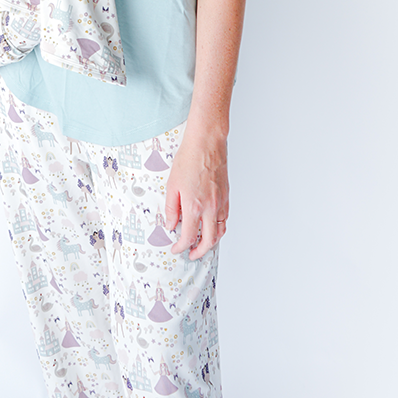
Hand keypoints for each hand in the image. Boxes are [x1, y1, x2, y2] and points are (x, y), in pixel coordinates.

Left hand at [166, 129, 228, 259]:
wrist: (206, 143)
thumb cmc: (188, 159)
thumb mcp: (172, 185)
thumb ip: (172, 208)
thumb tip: (171, 225)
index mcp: (194, 207)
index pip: (188, 237)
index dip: (181, 247)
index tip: (176, 248)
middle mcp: (210, 208)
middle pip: (208, 241)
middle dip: (199, 252)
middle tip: (191, 254)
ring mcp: (220, 203)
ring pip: (220, 231)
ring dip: (211, 242)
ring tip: (202, 244)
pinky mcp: (226, 196)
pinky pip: (225, 219)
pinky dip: (219, 228)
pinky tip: (212, 226)